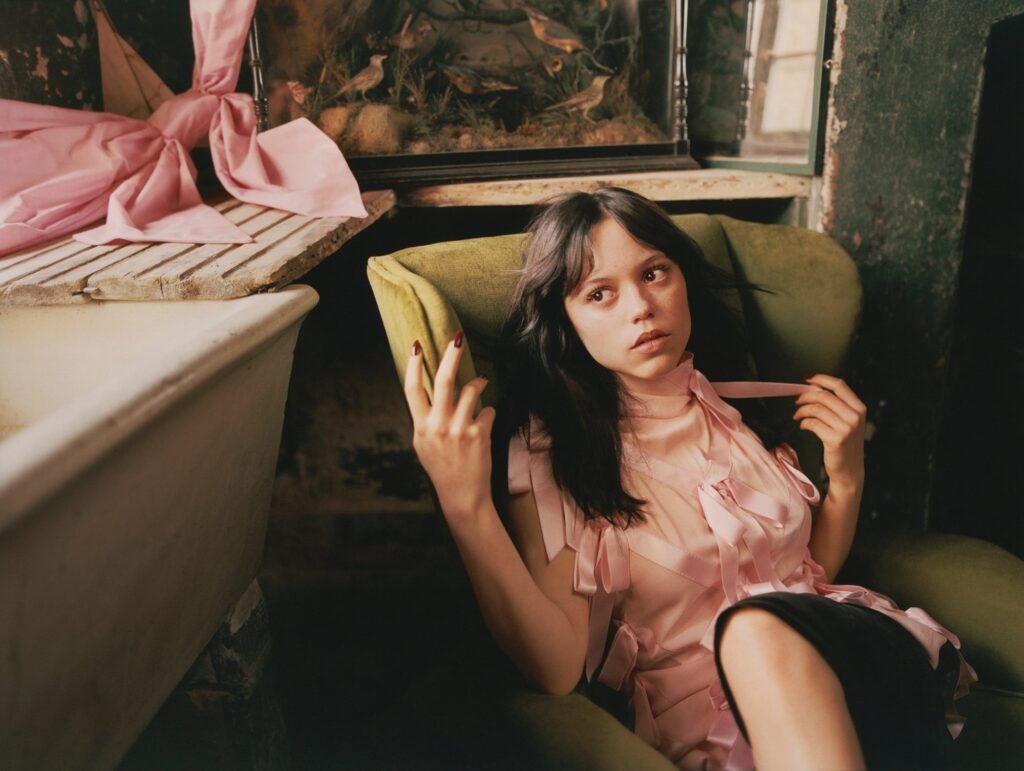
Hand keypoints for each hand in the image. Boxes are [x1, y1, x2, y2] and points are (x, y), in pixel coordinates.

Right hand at [404, 332, 496, 522]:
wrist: (462, 495)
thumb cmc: (442, 467)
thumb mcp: (423, 444)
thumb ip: (425, 419)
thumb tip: (429, 389)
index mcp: (420, 427)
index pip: (412, 389)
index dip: (413, 365)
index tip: (416, 345)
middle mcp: (438, 426)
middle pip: (443, 381)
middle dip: (451, 355)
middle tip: (458, 339)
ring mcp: (459, 430)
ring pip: (472, 390)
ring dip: (479, 381)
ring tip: (481, 380)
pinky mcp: (479, 435)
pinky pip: (488, 409)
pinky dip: (489, 410)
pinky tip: (485, 418)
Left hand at [793, 374, 865, 493]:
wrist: (849, 471)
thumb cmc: (845, 445)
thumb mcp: (848, 422)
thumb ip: (837, 405)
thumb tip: (813, 388)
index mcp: (859, 408)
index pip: (839, 385)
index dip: (821, 379)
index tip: (807, 379)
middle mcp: (855, 417)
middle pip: (824, 396)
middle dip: (806, 395)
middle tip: (796, 400)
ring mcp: (846, 429)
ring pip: (816, 409)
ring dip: (802, 410)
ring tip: (797, 415)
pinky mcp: (835, 439)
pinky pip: (813, 423)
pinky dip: (804, 422)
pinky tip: (803, 425)